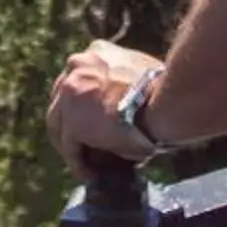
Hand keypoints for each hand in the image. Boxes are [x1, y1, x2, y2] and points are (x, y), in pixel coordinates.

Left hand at [46, 39, 160, 173]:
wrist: (167, 102)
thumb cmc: (166, 91)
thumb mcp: (141, 75)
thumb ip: (125, 85)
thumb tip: (126, 109)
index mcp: (97, 52)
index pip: (79, 78)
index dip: (84, 102)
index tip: (93, 118)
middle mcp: (77, 66)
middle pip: (63, 99)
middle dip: (71, 120)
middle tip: (84, 141)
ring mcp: (70, 94)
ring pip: (60, 124)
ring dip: (71, 143)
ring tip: (85, 162)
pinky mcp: (73, 123)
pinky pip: (70, 147)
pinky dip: (78, 162)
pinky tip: (89, 174)